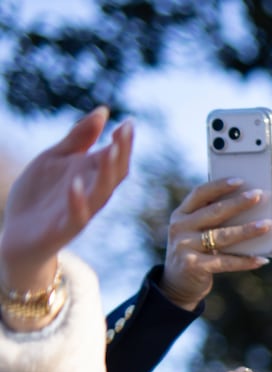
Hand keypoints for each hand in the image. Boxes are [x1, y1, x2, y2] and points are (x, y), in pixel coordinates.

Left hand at [0, 106, 132, 294]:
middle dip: (121, 153)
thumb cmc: (40, 196)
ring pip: (102, 193)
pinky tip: (75, 184)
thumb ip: (79, 138)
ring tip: (110, 150)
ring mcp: (81, 210)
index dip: (122, 141)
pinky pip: (77, 216)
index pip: (114, 157)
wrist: (18, 235)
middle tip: (125, 132)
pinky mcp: (65, 228)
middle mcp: (91, 192)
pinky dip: (77, 201)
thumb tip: (103, 111)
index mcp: (90, 175)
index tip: (128, 122)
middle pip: (114, 173)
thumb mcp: (55, 158)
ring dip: (108, 173)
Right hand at [160, 179, 271, 310]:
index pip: (200, 193)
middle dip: (238, 203)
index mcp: (181, 214)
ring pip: (221, 236)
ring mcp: (185, 246)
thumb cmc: (197, 250)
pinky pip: (224, 262)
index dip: (219, 185)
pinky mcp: (193, 265)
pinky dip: (245, 261)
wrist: (177, 282)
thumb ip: (214, 219)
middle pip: (213, 212)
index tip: (240, 180)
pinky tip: (262, 259)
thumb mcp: (198, 231)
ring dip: (246, 230)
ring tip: (266, 225)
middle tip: (259, 195)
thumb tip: (250, 206)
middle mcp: (180, 227)